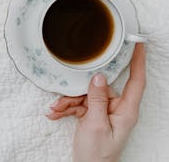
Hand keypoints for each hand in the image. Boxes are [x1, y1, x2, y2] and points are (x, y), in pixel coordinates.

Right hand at [47, 44, 145, 161]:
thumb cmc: (97, 155)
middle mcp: (117, 109)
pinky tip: (56, 114)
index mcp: (126, 111)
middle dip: (78, 91)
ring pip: (85, 95)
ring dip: (68, 102)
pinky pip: (79, 104)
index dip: (138, 61)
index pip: (136, 81)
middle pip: (99, 87)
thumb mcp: (95, 125)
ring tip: (56, 110)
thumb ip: (97, 99)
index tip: (137, 43)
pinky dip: (67, 108)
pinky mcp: (94, 116)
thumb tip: (98, 77)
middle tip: (64, 97)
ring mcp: (105, 112)